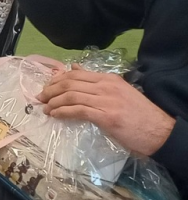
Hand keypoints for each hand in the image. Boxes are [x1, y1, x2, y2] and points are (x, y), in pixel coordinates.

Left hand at [40, 69, 177, 156]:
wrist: (160, 131)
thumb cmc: (138, 114)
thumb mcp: (118, 91)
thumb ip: (96, 81)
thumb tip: (73, 68)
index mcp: (108, 79)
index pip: (75, 74)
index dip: (56, 80)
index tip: (46, 87)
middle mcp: (106, 86)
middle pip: (69, 83)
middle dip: (50, 90)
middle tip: (40, 97)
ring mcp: (106, 100)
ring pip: (71, 95)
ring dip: (53, 102)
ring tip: (45, 108)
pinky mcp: (107, 116)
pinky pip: (78, 110)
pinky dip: (63, 112)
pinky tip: (55, 115)